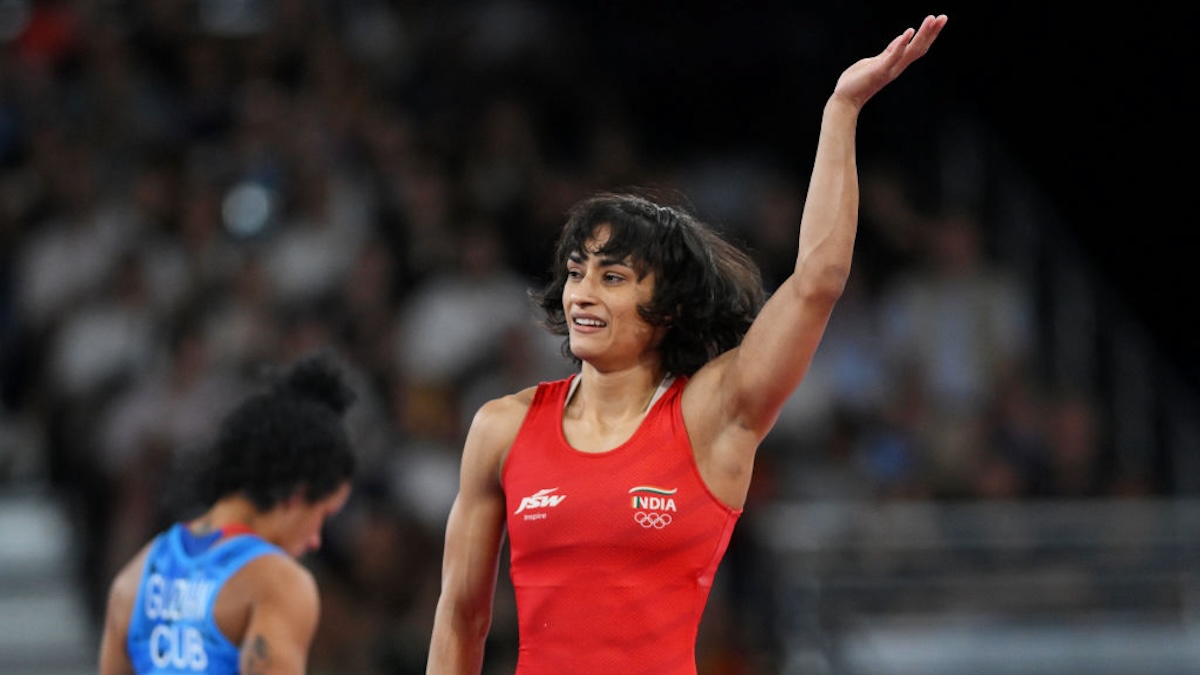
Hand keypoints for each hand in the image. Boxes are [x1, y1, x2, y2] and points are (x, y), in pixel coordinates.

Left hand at [832, 14, 947, 109]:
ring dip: (923, 34)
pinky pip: (894, 55)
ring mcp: (889, 68)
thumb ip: (889, 52)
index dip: (927, 34)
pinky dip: (902, 43)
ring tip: (932, 19)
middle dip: (932, 32)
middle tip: (944, 17)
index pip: (916, 46)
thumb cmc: (856, 81)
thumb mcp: (876, 61)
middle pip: (919, 47)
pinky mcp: (880, 70)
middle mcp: (896, 66)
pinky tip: (909, 31)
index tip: (937, 20)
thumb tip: (901, 39)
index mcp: (895, 63)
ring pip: (911, 50)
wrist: (845, 100)